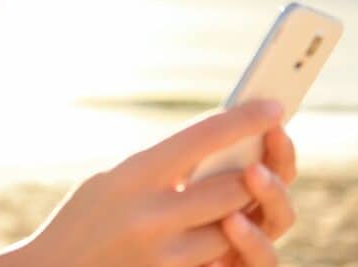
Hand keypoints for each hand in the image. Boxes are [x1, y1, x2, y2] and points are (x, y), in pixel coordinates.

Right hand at [18, 99, 285, 266]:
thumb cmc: (82, 221)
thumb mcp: (110, 181)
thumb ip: (159, 168)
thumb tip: (214, 147)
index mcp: (132, 175)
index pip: (202, 136)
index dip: (244, 118)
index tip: (274, 105)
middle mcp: (151, 213)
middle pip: (234, 186)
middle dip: (254, 174)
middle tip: (263, 161)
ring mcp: (164, 254)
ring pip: (236, 227)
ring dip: (242, 212)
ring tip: (237, 200)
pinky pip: (221, 259)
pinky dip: (226, 243)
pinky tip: (222, 231)